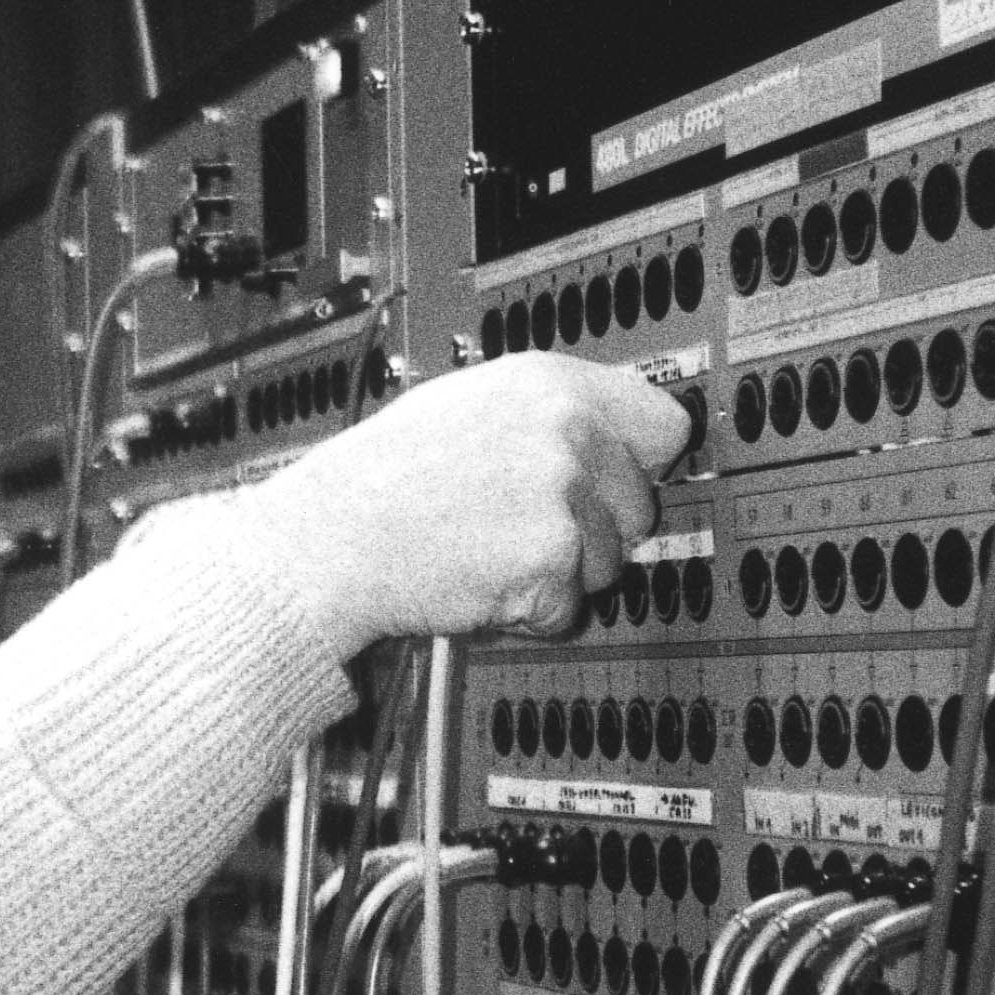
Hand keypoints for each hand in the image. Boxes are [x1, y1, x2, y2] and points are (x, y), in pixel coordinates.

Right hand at [258, 353, 688, 655]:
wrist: (329, 539)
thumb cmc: (380, 479)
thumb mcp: (465, 404)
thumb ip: (543, 413)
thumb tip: (602, 436)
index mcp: (548, 382)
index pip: (664, 425)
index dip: (639, 462)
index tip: (619, 479)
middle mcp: (565, 429)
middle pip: (640, 508)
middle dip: (592, 532)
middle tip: (519, 527)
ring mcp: (561, 495)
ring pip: (608, 564)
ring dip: (557, 576)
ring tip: (487, 550)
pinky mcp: (550, 559)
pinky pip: (568, 607)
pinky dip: (528, 612)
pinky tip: (478, 580)